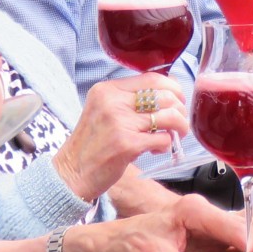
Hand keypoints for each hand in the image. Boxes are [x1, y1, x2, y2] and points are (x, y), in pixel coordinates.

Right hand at [55, 75, 189, 201]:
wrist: (71, 173)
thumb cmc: (92, 144)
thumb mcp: (104, 110)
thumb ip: (129, 100)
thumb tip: (169, 94)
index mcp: (107, 90)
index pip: (152, 78)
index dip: (173, 88)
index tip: (178, 100)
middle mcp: (112, 102)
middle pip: (164, 96)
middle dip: (180, 109)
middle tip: (179, 122)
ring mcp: (119, 123)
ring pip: (169, 116)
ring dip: (179, 127)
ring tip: (175, 136)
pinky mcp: (127, 144)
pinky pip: (163, 138)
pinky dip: (166, 144)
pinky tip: (157, 149)